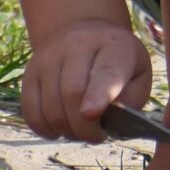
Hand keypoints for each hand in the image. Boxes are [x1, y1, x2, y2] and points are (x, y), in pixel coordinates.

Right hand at [19, 19, 151, 142]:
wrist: (84, 32)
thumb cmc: (118, 62)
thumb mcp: (138, 74)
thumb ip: (131, 98)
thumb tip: (110, 119)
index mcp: (114, 46)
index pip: (106, 71)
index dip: (98, 95)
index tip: (91, 114)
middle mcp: (78, 45)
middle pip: (72, 93)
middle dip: (84, 127)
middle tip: (96, 136)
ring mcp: (49, 57)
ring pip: (50, 106)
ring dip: (66, 130)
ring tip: (80, 131)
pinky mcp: (30, 72)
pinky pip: (31, 110)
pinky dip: (44, 128)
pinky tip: (58, 130)